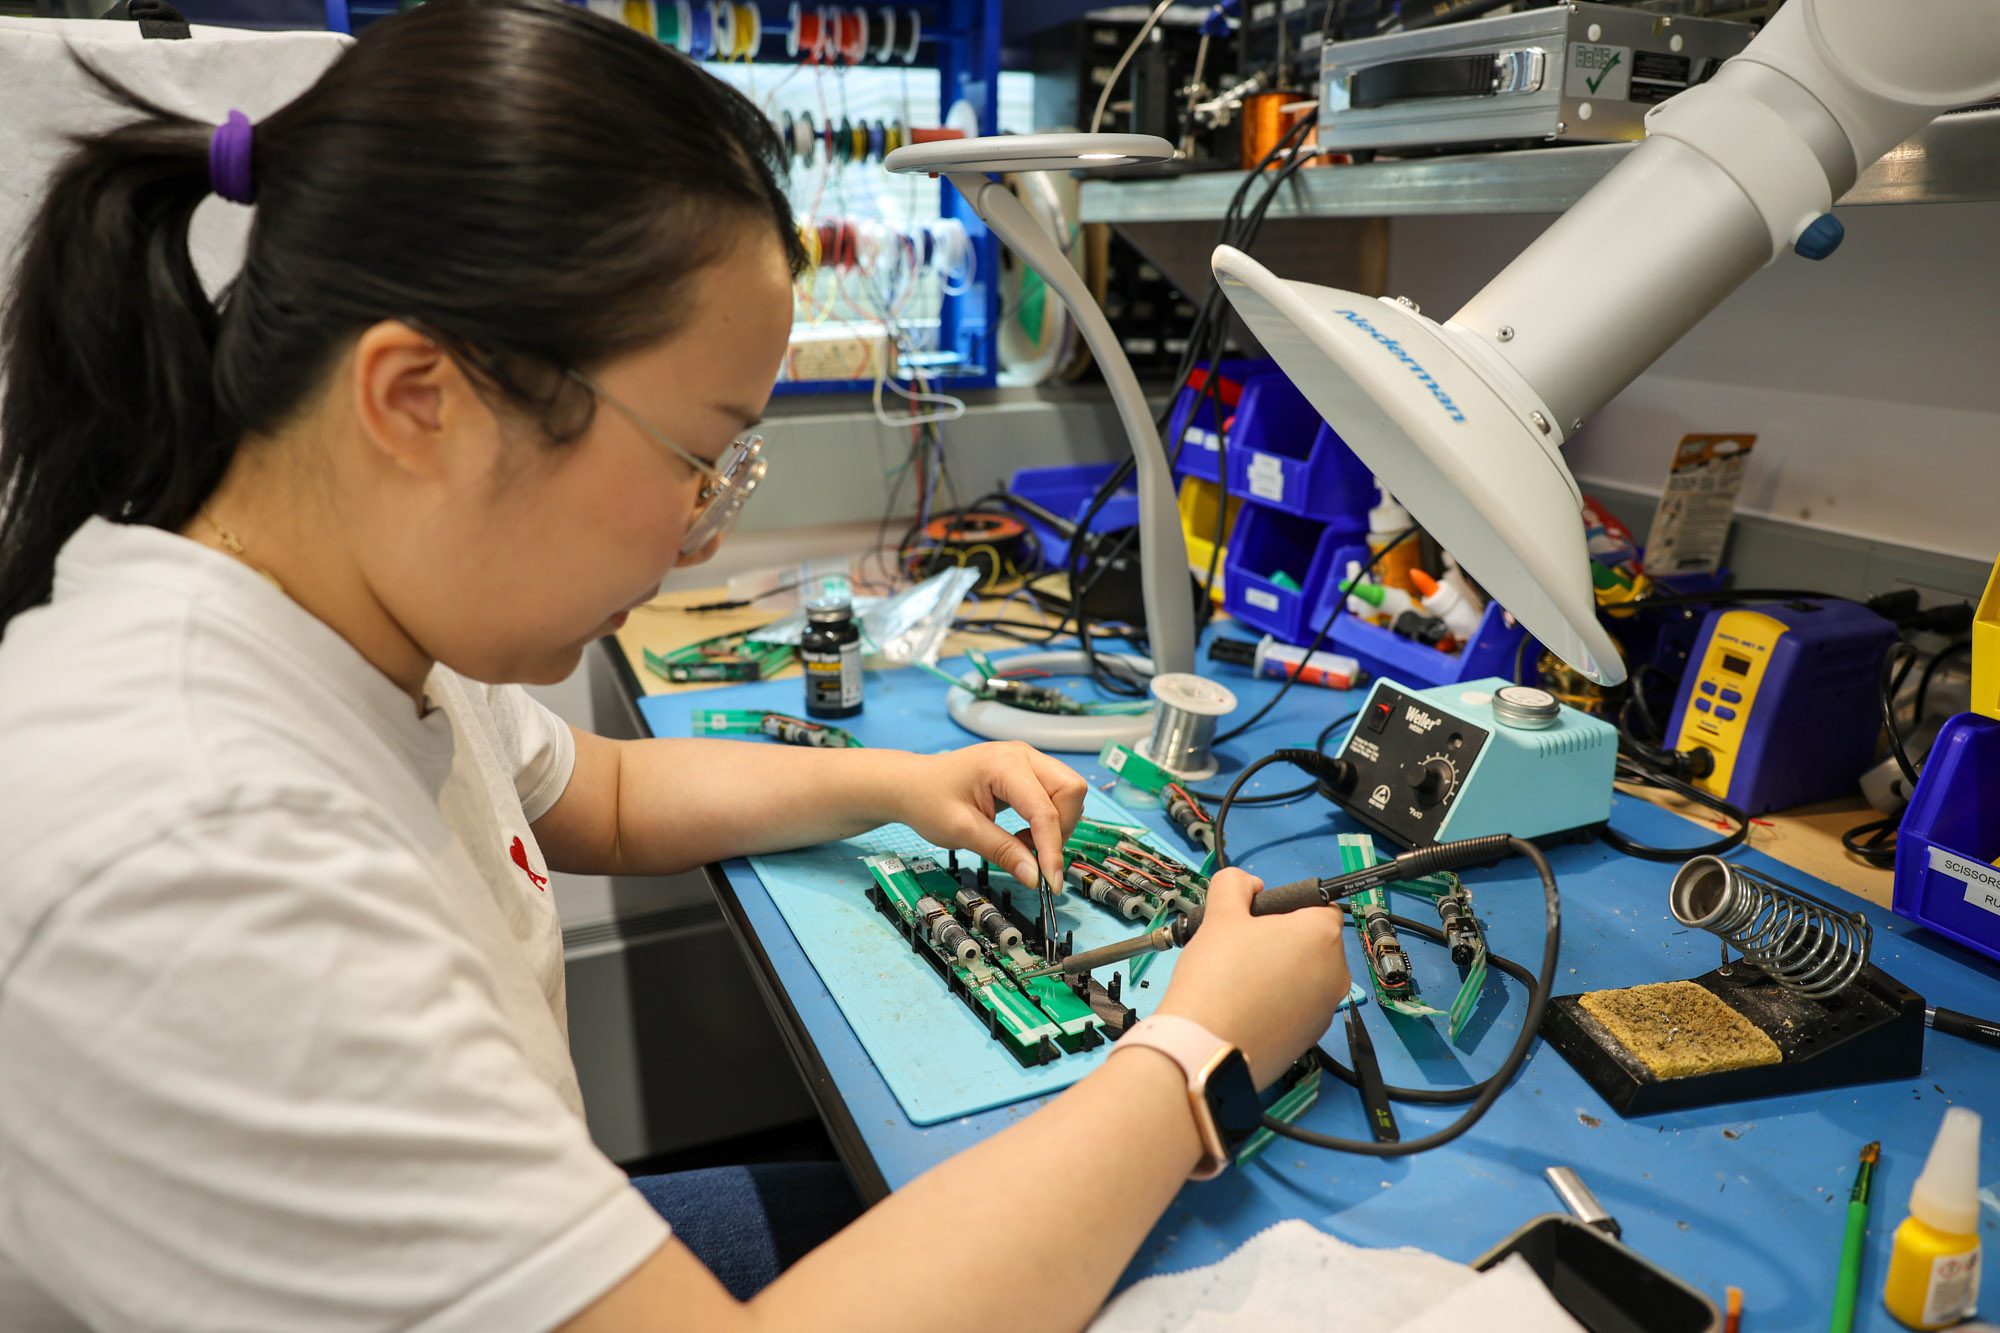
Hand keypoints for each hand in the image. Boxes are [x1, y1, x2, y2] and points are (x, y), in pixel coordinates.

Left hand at [887, 743, 1087, 889]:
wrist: (910, 784)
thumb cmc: (927, 800)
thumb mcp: (961, 831)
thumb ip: (1001, 851)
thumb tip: (1035, 877)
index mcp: (1003, 763)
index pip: (1044, 809)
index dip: (1051, 848)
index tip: (1050, 882)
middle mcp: (1022, 754)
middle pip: (1070, 790)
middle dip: (1061, 829)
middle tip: (1035, 856)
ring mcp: (1026, 760)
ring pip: (1068, 792)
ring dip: (1056, 825)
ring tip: (1022, 844)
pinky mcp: (1027, 771)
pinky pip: (1055, 794)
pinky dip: (1048, 820)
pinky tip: (1023, 834)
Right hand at [1158, 868, 1348, 1086]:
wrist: (1205, 1047)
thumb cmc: (1217, 979)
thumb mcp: (1219, 915)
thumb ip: (1234, 885)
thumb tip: (1247, 884)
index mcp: (1322, 935)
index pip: (1320, 906)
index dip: (1288, 907)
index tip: (1261, 918)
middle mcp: (1336, 973)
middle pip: (1315, 943)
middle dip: (1284, 941)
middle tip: (1243, 949)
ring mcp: (1326, 1009)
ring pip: (1307, 977)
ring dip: (1282, 972)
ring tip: (1240, 980)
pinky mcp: (1311, 1038)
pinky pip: (1299, 1008)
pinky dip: (1279, 1003)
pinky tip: (1245, 1006)